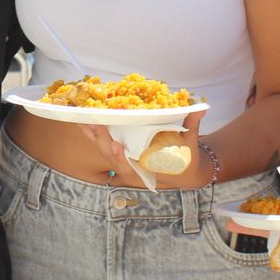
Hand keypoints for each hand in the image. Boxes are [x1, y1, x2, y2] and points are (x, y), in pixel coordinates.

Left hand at [78, 109, 206, 187]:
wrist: (183, 170)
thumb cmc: (186, 160)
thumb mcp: (190, 146)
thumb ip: (191, 128)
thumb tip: (200, 110)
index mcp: (144, 169)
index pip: (127, 166)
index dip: (120, 157)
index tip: (116, 145)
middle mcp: (130, 165)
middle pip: (109, 155)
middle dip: (100, 139)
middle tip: (93, 123)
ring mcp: (123, 156)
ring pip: (102, 146)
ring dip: (91, 132)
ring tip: (79, 116)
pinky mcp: (119, 147)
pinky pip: (103, 138)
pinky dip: (93, 128)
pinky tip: (82, 116)